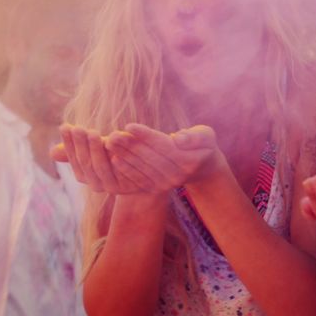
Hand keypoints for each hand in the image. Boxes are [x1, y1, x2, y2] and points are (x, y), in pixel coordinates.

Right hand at [54, 124, 146, 194]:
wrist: (145, 173)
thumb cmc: (115, 156)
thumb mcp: (96, 150)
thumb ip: (78, 151)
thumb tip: (51, 152)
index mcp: (85, 177)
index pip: (74, 158)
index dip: (69, 143)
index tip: (66, 126)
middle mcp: (97, 185)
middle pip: (86, 163)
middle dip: (81, 145)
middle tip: (79, 128)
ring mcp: (113, 187)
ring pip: (100, 167)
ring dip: (95, 150)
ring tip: (94, 133)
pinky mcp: (130, 186)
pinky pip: (122, 172)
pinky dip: (117, 160)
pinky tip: (114, 147)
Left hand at [100, 124, 223, 195]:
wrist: (202, 167)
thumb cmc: (202, 144)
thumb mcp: (205, 135)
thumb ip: (195, 137)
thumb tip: (178, 139)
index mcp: (190, 160)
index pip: (164, 146)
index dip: (146, 136)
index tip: (128, 126)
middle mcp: (178, 175)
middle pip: (151, 158)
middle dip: (130, 146)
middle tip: (113, 135)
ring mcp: (168, 185)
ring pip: (143, 169)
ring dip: (125, 156)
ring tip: (110, 143)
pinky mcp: (158, 189)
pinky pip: (140, 179)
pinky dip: (127, 170)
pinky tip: (114, 160)